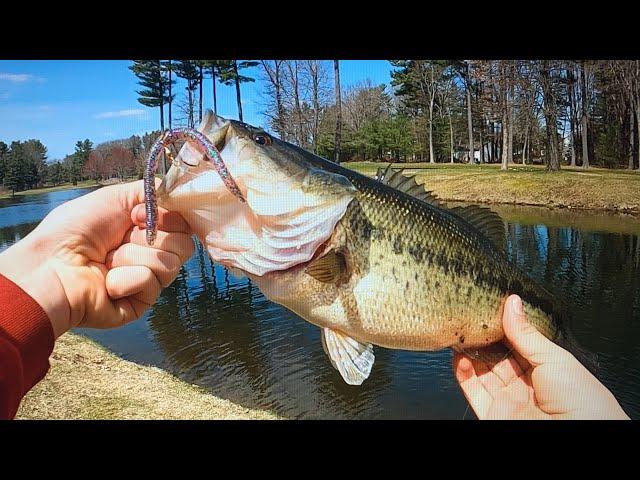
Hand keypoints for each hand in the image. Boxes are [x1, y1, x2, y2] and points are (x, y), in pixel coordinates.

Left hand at [0, 180, 193, 337]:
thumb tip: (182, 196)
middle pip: (185, 245)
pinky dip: (126, 277)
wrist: (52, 265)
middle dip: (152, 236)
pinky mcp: (141, 303)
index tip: (138, 214)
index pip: (184, 225)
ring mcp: (147, 281)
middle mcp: (150, 255)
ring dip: (134, 256)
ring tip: (108, 260)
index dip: (168, 217)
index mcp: (146, 230)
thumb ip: (153, 191)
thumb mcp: (116, 197)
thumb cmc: (75, 230)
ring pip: (171, 264)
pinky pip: (152, 284)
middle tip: (122, 237)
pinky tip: (106, 281)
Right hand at [453, 295, 629, 419]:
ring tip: (460, 333)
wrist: (580, 435)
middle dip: (483, 338)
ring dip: (469, 352)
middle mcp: (525, 384)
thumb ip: (526, 334)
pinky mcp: (493, 413)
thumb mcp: (555, 358)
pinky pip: (472, 391)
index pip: (517, 343)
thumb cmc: (584, 402)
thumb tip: (512, 304)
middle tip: (470, 318)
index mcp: (546, 369)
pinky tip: (459, 356)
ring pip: (481, 372)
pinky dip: (462, 373)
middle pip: (496, 356)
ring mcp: (508, 399)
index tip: (488, 308)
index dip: (502, 326)